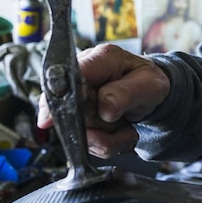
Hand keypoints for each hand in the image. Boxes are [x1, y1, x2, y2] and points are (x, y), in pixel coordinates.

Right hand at [36, 43, 170, 156]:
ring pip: (77, 130)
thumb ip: (126, 94)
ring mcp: (78, 97)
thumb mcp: (149, 85)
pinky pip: (86, 140)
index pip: (68, 74)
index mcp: (101, 59)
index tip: (50, 119)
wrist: (151, 94)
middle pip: (66, 108)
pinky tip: (119, 132)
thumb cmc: (148, 82)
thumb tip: (104, 109)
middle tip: (121, 127)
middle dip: (94, 128)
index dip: (56, 98)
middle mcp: (83, 76)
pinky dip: (105, 143)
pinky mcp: (79, 116)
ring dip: (104, 138)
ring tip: (125, 128)